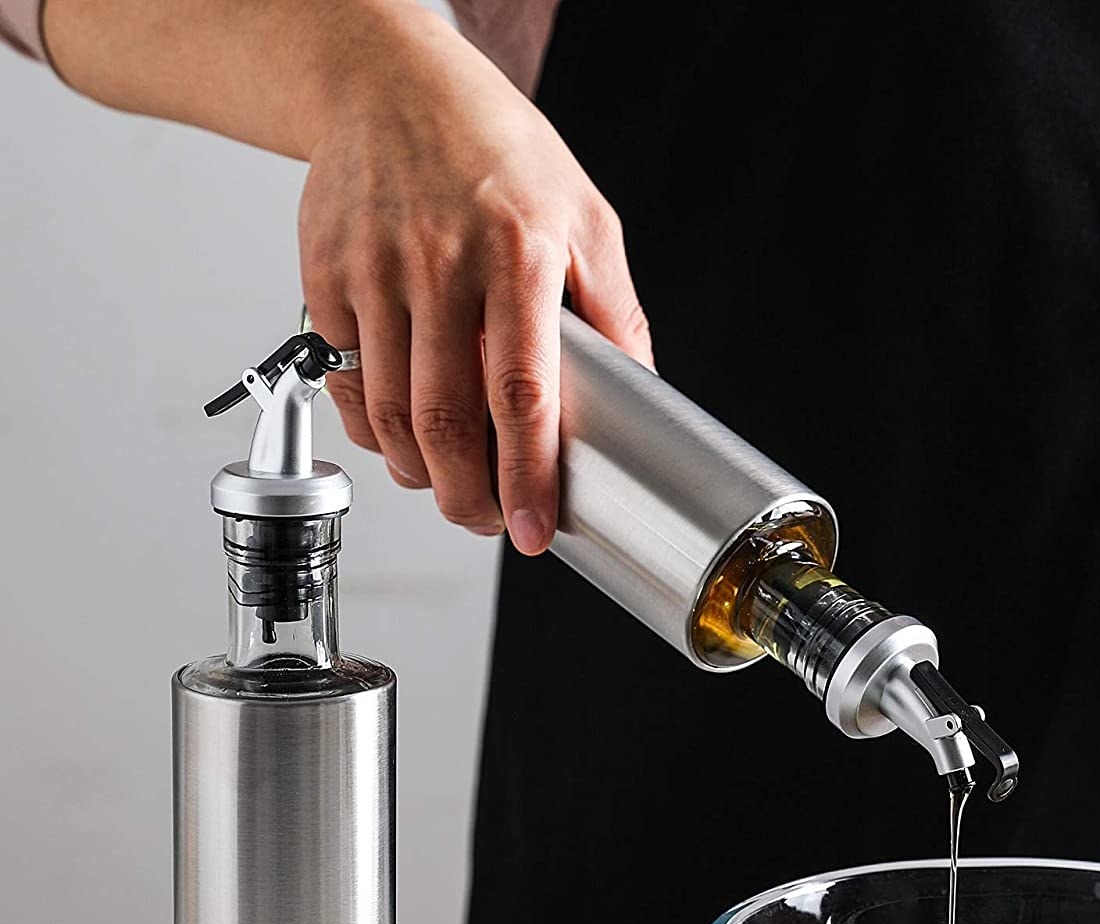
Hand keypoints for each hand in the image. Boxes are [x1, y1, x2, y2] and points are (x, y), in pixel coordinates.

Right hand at [298, 7, 651, 546]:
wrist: (388, 82)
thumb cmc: (495, 150)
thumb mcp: (586, 217)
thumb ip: (615, 313)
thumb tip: (640, 394)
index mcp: (516, 255)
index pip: (521, 395)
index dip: (526, 477)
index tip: (534, 529)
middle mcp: (439, 264)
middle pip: (442, 421)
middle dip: (464, 497)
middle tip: (485, 521)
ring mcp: (372, 270)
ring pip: (385, 412)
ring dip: (417, 471)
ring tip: (446, 483)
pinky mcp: (324, 275)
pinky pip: (345, 379)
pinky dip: (371, 426)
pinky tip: (401, 433)